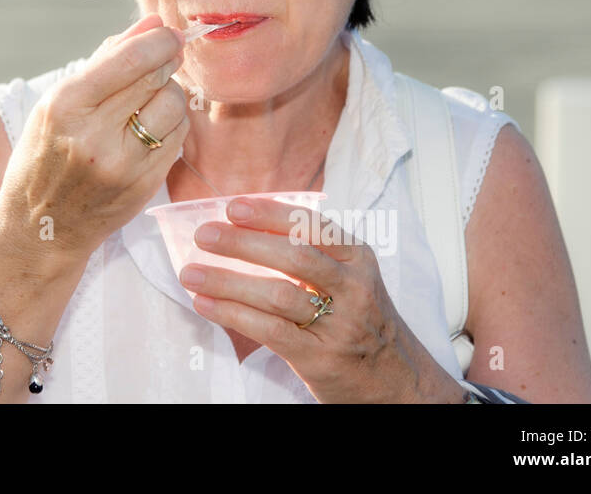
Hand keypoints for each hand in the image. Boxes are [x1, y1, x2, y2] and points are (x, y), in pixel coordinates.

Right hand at [0, 14, 189, 260]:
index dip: (159, 40)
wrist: (40, 226)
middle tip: (168, 56)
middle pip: (155, 79)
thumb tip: (154, 23)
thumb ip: (106, 59)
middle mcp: (93, 136)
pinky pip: (176, 139)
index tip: (169, 33)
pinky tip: (153, 126)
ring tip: (153, 96)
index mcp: (64, 106)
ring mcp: (121, 166)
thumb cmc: (45, 155)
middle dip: (168, 61)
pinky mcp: (143, 187)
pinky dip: (171, 125)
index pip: (129, 60)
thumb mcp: (58, 102)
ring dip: (171, 94)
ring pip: (173, 108)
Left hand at [179, 197, 458, 402]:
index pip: (312, 226)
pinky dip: (232, 314)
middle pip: (293, 256)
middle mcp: (354, 288)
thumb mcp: (352, 280)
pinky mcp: (321, 358)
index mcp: (358, 259)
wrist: (400, 385)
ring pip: (277, 294)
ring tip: (190, 272)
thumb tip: (246, 224)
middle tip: (204, 234)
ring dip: (227, 280)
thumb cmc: (362, 323)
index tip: (234, 207)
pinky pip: (269, 331)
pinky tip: (205, 304)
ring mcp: (340, 325)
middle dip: (243, 243)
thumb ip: (313, 253)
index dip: (270, 214)